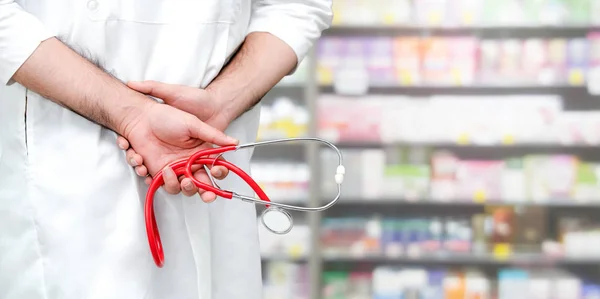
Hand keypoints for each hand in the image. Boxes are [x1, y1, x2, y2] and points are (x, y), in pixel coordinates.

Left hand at [121, 100, 237, 201]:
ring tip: (168, 171)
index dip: (219, 173)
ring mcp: (174, 169)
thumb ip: (214, 135)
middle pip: (200, 185)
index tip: (216, 171)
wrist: (142, 118)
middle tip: (195, 186)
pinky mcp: (157, 172)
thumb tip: (234, 142)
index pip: (215, 169)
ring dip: (176, 185)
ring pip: (180, 188)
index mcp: (200, 153)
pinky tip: (151, 166)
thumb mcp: (193, 124)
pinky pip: (160, 184)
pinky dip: (155, 179)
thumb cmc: (167, 117)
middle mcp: (189, 164)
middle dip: (202, 191)